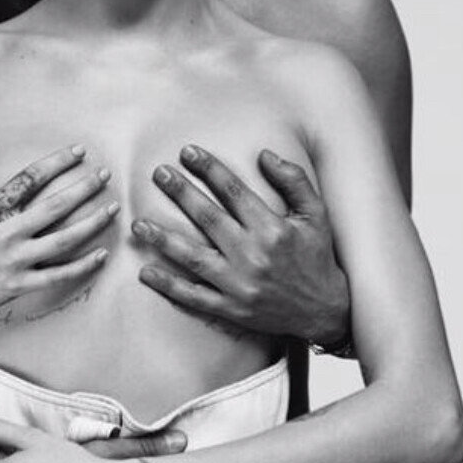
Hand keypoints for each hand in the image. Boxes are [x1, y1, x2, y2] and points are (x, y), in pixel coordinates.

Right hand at [0, 140, 117, 320]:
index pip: (29, 179)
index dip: (56, 162)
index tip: (79, 151)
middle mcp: (5, 235)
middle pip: (53, 207)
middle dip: (83, 188)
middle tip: (105, 174)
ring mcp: (14, 262)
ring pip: (62, 241)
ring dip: (91, 224)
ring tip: (113, 209)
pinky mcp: (18, 286)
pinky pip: (57, 276)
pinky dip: (81, 266)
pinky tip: (101, 254)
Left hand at [133, 144, 350, 345]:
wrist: (325, 310)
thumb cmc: (318, 257)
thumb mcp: (316, 215)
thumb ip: (293, 180)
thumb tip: (264, 154)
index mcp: (272, 230)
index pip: (234, 192)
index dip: (209, 169)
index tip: (187, 152)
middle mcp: (253, 256)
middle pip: (208, 218)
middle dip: (181, 193)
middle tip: (159, 173)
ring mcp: (239, 285)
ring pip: (192, 257)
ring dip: (162, 239)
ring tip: (137, 225)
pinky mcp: (231, 309)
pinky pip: (193, 296)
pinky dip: (168, 285)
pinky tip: (146, 271)